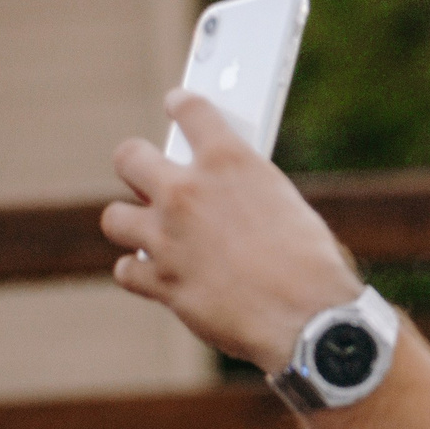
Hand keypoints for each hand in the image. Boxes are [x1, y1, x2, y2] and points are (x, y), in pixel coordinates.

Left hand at [102, 91, 361, 372]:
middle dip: (140, 165)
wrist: (310, 323)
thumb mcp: (291, 209)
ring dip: (132, 223)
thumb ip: (247, 194)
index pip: (189, 109)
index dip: (182, 105)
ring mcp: (166, 237)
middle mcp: (188, 192)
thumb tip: (228, 202)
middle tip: (154, 180)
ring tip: (153, 234)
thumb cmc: (314, 269)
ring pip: (114, 217)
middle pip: (129, 157)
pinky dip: (141, 274)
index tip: (178, 106)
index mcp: (230, 163)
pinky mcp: (160, 282)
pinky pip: (127, 269)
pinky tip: (161, 276)